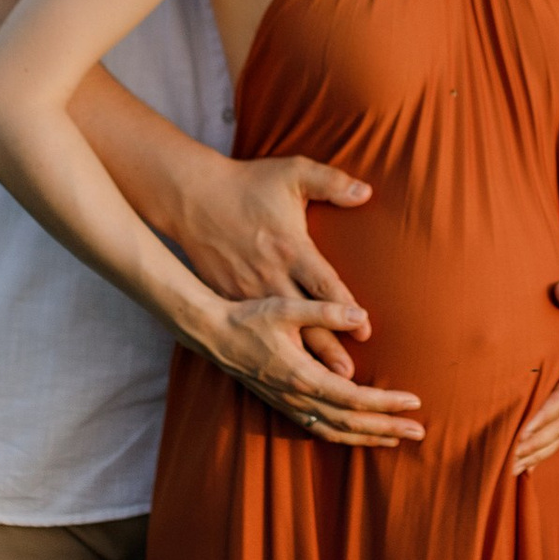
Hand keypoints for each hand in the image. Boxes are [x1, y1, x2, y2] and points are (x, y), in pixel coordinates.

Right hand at [167, 153, 371, 362]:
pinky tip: (293, 374)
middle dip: (329, 349)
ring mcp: (249, 289)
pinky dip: (276, 350)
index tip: (366, 329)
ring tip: (326, 386)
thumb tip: (366, 192)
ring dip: (306, 359)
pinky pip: (258, 327)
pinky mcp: (233, 296)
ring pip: (282, 332)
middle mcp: (270, 275)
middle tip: (351, 377)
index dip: (346, 308)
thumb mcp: (292, 173)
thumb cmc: (247, 184)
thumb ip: (331, 181)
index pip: (324, 284)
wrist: (193, 198)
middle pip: (305, 320)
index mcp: (290, 248)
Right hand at [192, 292, 425, 447]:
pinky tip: (358, 434)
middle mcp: (297, 398)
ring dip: (368, 438)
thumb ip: (326, 312)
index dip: (387, 403)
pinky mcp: (283, 405)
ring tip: (396, 438)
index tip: (415, 402)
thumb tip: (363, 317)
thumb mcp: (286, 308)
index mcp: (303, 377)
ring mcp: (289, 406)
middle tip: (420, 432)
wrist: (212, 335)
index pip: (355, 399)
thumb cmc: (249, 318)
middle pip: (351, 424)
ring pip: (334, 433)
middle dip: (387, 428)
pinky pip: (318, 430)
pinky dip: (343, 437)